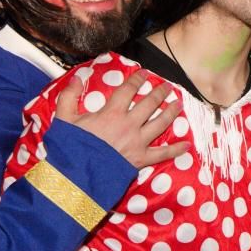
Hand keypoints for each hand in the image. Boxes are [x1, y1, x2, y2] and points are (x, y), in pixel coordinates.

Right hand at [55, 70, 189, 168]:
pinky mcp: (141, 160)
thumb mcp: (63, 119)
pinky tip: (187, 145)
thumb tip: (77, 77)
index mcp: (111, 113)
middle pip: (150, 104)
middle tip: (167, 86)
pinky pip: (162, 154)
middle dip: (160, 93)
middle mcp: (129, 125)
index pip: (129, 90)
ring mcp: (137, 142)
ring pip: (160, 123)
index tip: (145, 73)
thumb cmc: (69, 148)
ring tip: (178, 104)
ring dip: (171, 112)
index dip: (138, 79)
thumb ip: (69, 96)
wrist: (75, 177)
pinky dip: (176, 150)